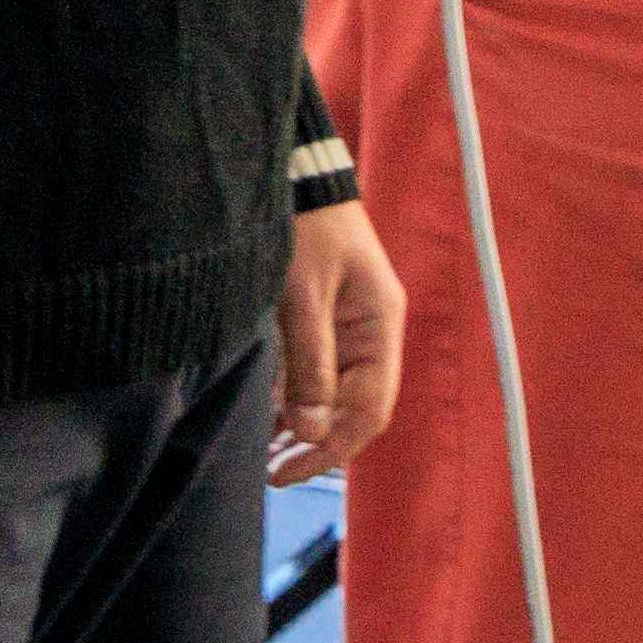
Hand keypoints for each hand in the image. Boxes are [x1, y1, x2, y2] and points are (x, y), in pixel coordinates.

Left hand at [270, 200, 403, 483]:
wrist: (293, 172)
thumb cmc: (303, 227)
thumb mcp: (302, 296)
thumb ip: (309, 365)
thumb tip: (310, 432)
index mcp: (379, 327)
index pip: (369, 410)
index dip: (331, 448)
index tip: (288, 470)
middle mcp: (369, 333)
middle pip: (350, 408)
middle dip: (313, 443)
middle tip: (269, 471)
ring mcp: (346, 327)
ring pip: (329, 394)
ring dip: (300, 426)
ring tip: (262, 455)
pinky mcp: (320, 319)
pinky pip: (312, 372)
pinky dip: (291, 399)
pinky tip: (264, 420)